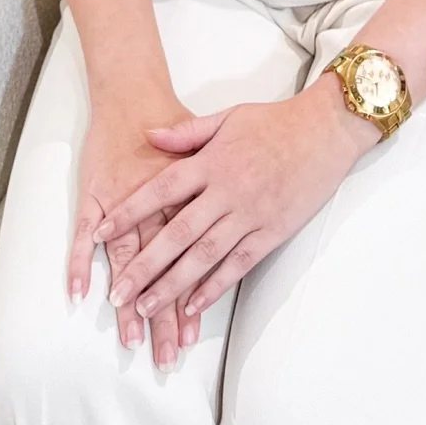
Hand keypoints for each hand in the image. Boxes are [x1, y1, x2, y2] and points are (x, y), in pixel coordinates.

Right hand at [70, 99, 197, 368]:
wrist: (135, 90)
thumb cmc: (173, 120)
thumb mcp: (211, 145)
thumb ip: (220, 187)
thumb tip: (239, 215)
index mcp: (188, 198)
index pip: (192, 258)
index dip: (192, 297)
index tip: (193, 336)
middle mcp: (157, 206)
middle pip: (163, 268)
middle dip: (164, 314)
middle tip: (166, 356)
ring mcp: (122, 200)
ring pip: (128, 259)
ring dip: (129, 300)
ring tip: (132, 340)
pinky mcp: (95, 193)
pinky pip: (84, 233)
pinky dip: (80, 263)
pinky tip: (78, 293)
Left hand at [101, 79, 377, 337]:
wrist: (325, 130)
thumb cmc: (274, 122)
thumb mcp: (228, 117)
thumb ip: (187, 132)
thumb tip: (149, 135)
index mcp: (212, 161)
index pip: (161, 189)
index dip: (129, 211)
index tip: (101, 232)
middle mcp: (227, 190)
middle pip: (178, 234)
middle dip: (144, 265)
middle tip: (118, 293)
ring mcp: (250, 214)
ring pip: (205, 256)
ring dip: (173, 285)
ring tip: (146, 307)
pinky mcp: (272, 232)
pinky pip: (239, 264)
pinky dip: (215, 287)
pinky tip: (194, 305)